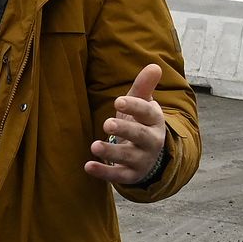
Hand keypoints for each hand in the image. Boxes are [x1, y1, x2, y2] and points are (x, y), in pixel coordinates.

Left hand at [84, 64, 168, 185]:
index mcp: (154, 121)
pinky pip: (119, 175)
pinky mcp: (131, 175)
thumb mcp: (142, 104)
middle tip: (107, 124)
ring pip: (128, 157)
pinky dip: (104, 173)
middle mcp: (151, 141)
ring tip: (94, 146)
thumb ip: (144, 86)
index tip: (118, 101)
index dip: (134, 106)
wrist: (149, 155)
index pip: (147, 113)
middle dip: (125, 130)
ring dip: (111, 152)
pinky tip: (88, 166)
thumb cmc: (140, 123)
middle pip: (140, 136)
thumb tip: (154, 66)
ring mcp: (142, 159)